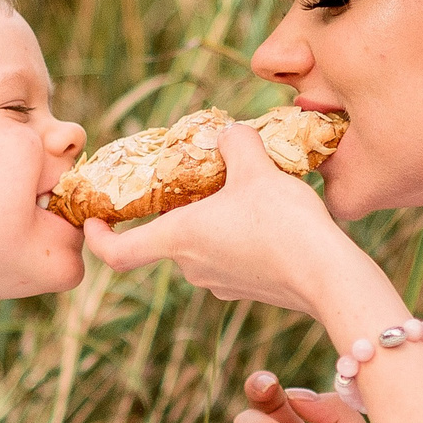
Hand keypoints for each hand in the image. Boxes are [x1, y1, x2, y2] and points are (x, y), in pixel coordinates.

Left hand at [82, 123, 371, 315]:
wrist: (329, 276)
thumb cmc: (283, 223)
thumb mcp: (256, 167)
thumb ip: (235, 143)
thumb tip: (228, 133)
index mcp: (178, 239)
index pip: (117, 253)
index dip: (98, 238)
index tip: (94, 221)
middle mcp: (192, 267)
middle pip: (165, 239)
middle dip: (174, 210)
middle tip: (192, 179)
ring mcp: (222, 283)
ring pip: (201, 247)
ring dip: (210, 221)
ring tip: (240, 190)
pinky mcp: (251, 289)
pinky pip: (231, 258)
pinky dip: (236, 237)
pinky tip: (267, 214)